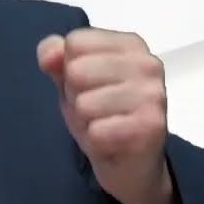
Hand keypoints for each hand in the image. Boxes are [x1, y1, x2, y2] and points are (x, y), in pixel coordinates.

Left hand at [37, 28, 175, 203]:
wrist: (128, 161)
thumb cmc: (99, 111)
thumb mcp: (69, 78)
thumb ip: (55, 56)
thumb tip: (49, 55)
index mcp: (130, 44)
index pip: (75, 42)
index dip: (69, 67)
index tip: (89, 83)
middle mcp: (148, 63)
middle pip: (76, 70)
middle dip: (76, 95)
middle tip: (96, 108)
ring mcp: (153, 94)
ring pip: (84, 103)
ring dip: (86, 120)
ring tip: (105, 123)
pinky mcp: (151, 126)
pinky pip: (97, 131)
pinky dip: (96, 140)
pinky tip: (112, 140)